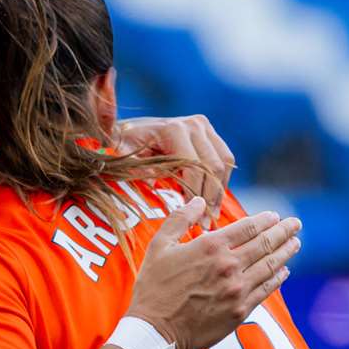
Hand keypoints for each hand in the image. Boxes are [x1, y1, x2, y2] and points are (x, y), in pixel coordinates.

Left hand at [116, 115, 235, 227]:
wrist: (131, 127)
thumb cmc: (124, 144)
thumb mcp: (122, 153)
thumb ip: (132, 165)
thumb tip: (151, 181)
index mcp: (173, 129)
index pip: (194, 167)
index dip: (195, 194)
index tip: (192, 218)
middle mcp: (193, 124)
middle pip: (214, 166)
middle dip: (211, 198)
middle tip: (206, 224)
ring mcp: (204, 127)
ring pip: (224, 163)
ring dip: (220, 191)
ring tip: (211, 216)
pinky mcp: (210, 132)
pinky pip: (225, 159)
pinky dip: (221, 181)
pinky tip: (213, 201)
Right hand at [127, 198, 300, 348]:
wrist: (155, 331)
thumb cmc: (153, 287)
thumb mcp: (158, 246)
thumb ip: (179, 219)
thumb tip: (198, 200)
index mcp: (211, 246)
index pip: (248, 227)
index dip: (266, 220)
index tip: (275, 216)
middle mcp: (229, 266)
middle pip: (265, 244)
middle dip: (284, 232)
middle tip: (296, 224)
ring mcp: (237, 290)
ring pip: (270, 266)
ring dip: (286, 252)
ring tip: (295, 243)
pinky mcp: (240, 311)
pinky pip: (266, 290)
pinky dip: (278, 278)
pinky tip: (283, 271)